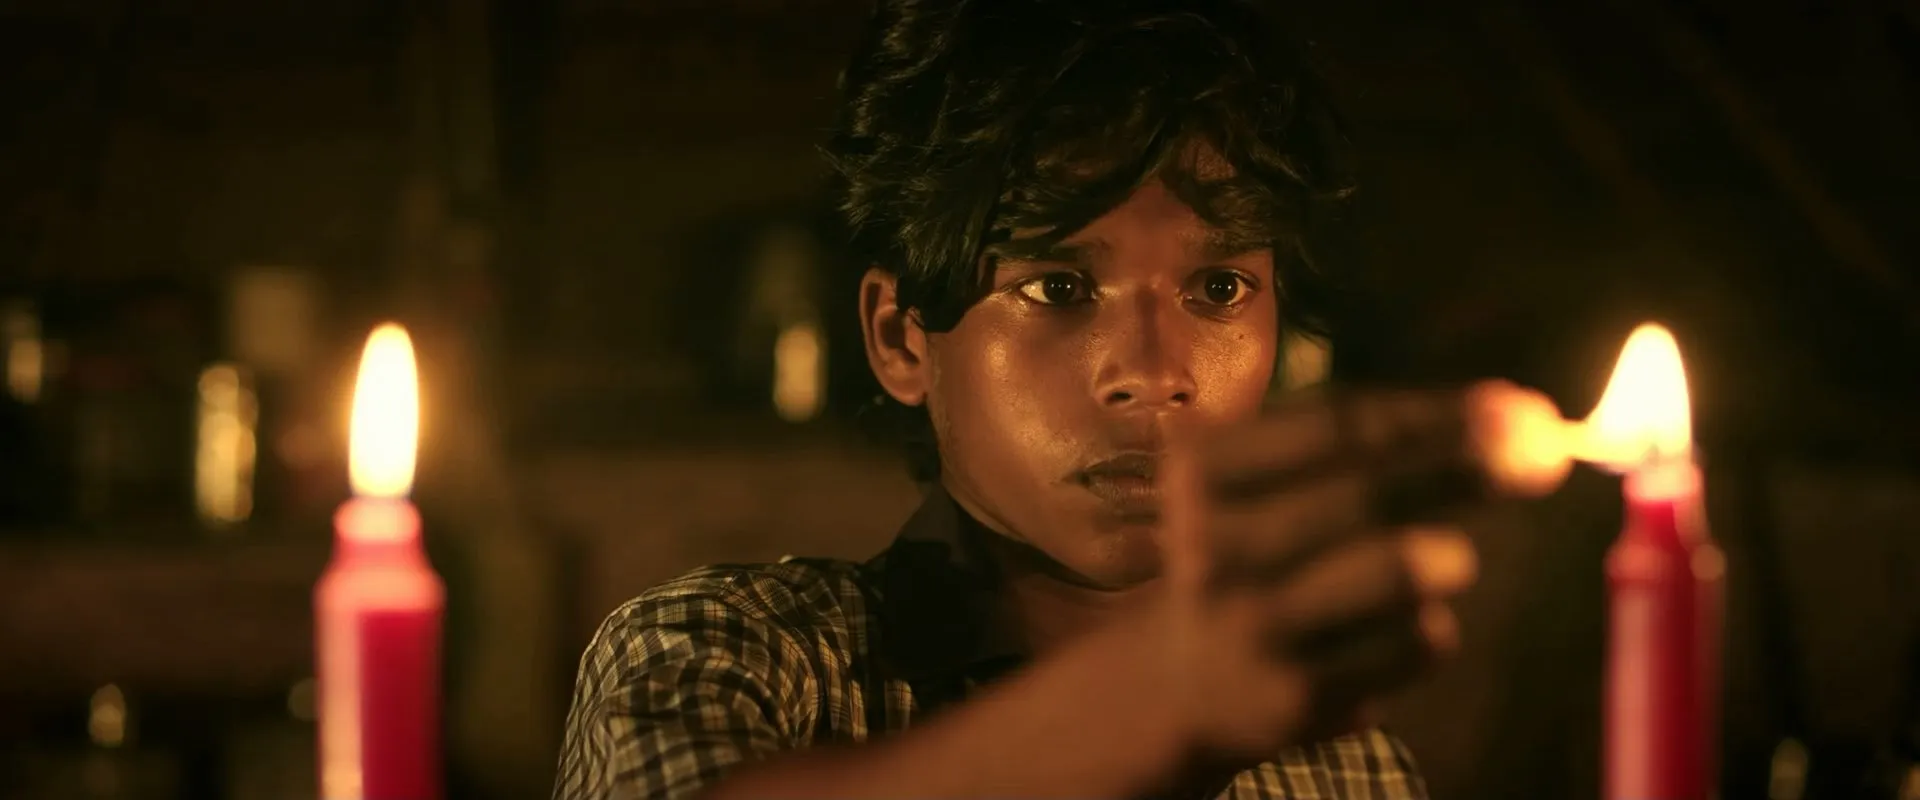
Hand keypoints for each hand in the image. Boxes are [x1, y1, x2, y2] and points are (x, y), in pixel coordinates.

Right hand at [1140, 380, 1569, 764]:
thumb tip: (1517, 416)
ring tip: (1444, 562)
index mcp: (1205, 469)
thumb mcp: (1272, 478)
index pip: (1338, 426)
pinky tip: (1398, 629)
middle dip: (1468, 468)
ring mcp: (1256, 623)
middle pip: (1371, 492)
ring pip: (1402, 572)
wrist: (1186, 679)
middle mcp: (1216, 545)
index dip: (1439, 414)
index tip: (1520, 408)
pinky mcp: (1297, 696)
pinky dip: (1431, 628)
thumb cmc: (1256, 550)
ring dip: (1448, 558)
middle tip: (1544, 455)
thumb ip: (1372, 439)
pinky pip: (1413, 644)